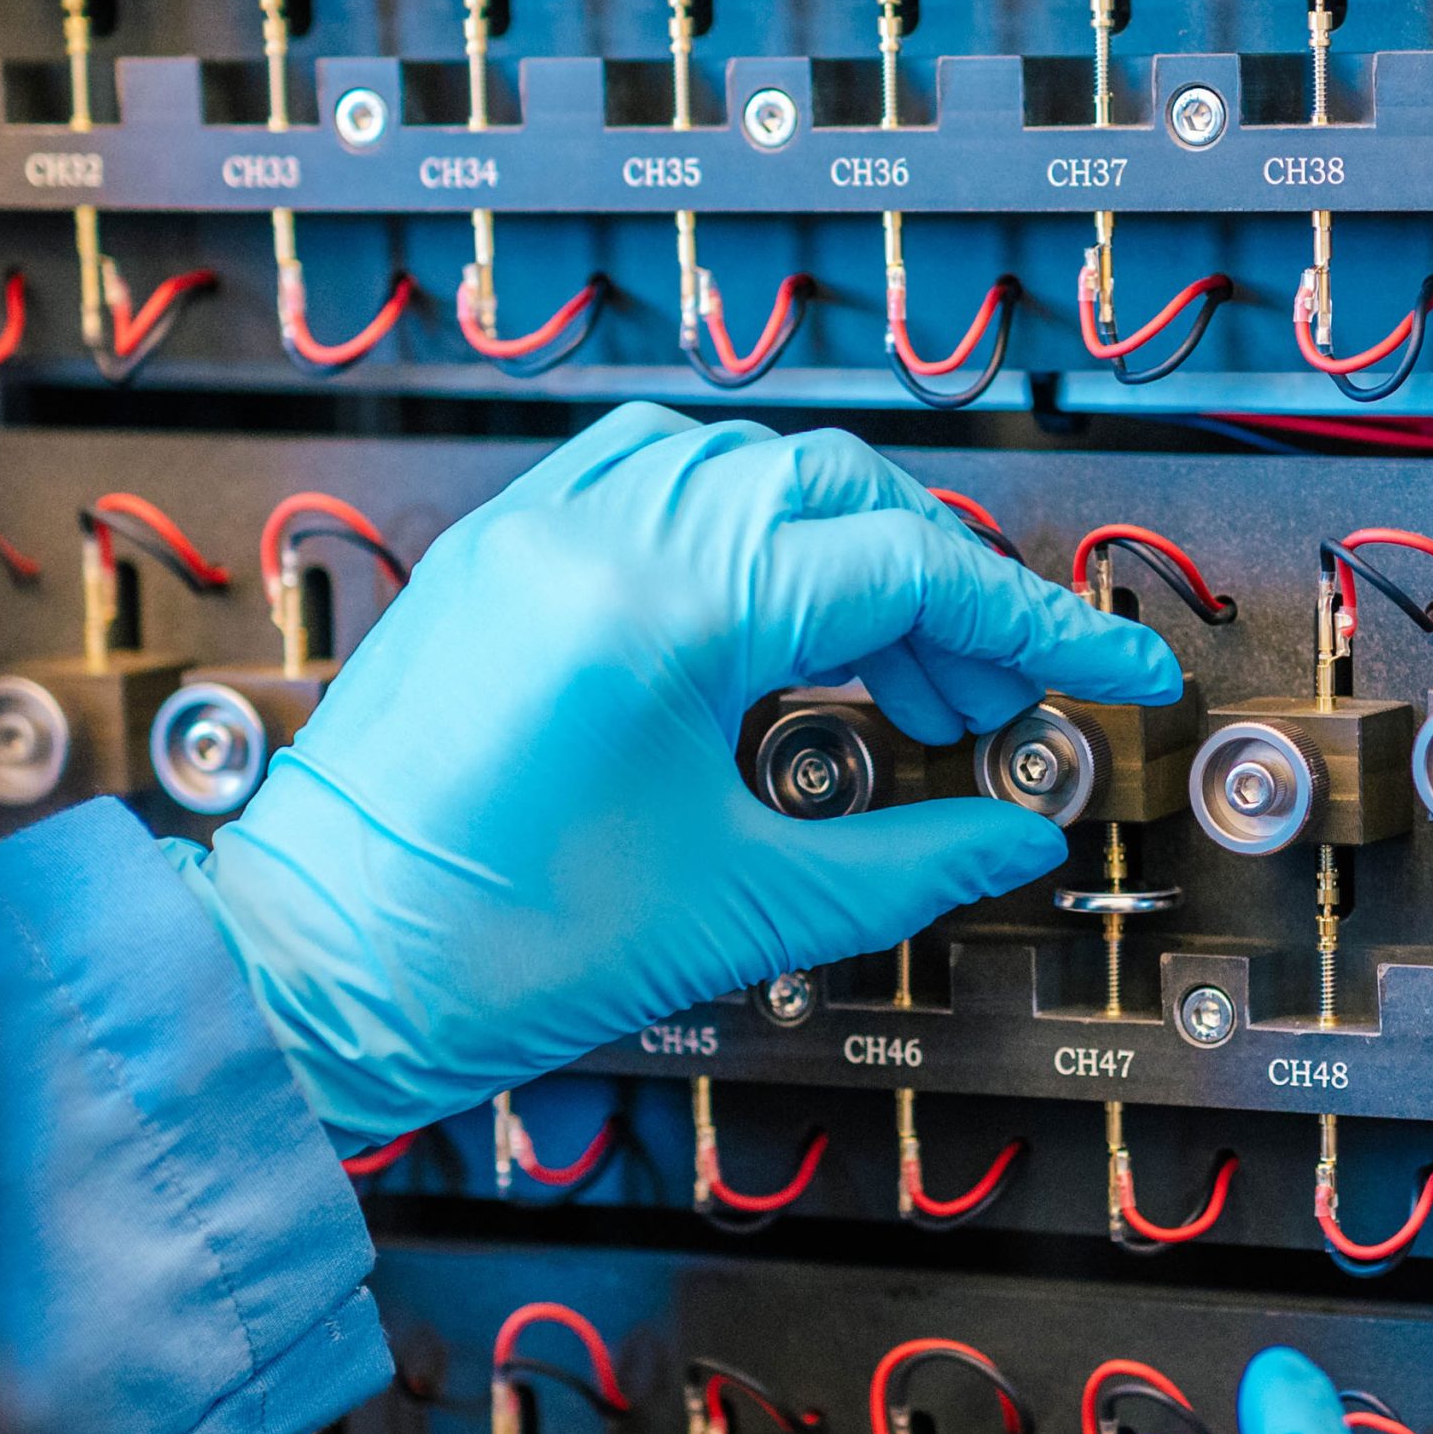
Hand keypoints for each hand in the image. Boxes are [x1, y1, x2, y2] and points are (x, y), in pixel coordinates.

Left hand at [169, 403, 1179, 1142]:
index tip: (1113, 662)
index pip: (910, 569)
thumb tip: (1015, 835)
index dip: (1036, 621)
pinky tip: (772, 608)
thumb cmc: (493, 946)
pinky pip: (657, 470)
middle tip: (984, 705)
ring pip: (756, 465)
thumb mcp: (744, 907)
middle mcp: (603, 530)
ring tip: (881, 668)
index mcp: (666, 603)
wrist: (320, 968)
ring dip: (850, 548)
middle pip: (847, 493)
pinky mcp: (504, 546)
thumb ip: (910, 858)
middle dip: (946, 593)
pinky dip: (745, 521)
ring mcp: (542, 523)